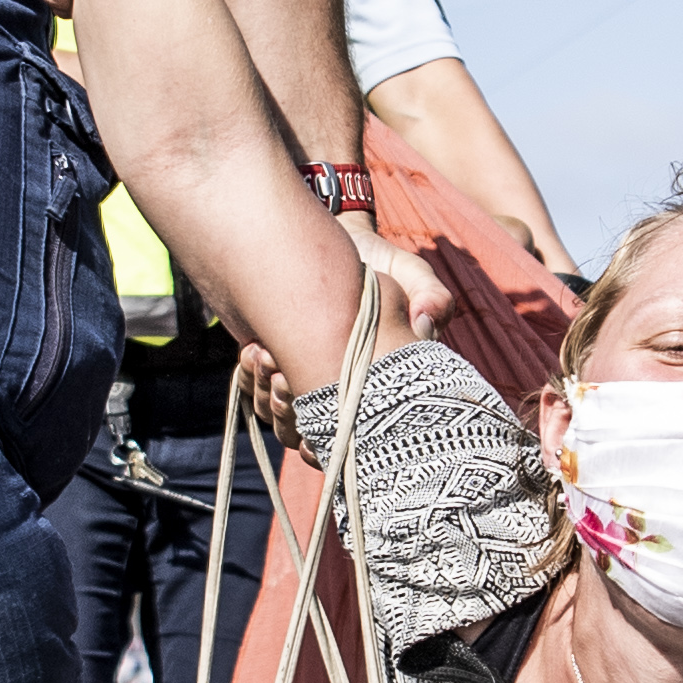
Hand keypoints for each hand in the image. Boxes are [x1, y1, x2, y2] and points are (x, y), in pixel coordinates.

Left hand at [238, 229, 447, 450]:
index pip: (360, 432)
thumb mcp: (411, 272)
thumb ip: (431, 295)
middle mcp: (347, 393)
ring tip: (263, 355)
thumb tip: (426, 324)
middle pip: (314, 438)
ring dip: (268, 396)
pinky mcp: (284, 368)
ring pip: (284, 422)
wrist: (337, 245)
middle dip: (291, 411)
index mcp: (383, 384)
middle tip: (280, 374)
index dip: (331, 432)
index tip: (308, 404)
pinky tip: (252, 351)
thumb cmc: (380, 262)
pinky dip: (251, 380)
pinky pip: (261, 397)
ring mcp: (312, 384)